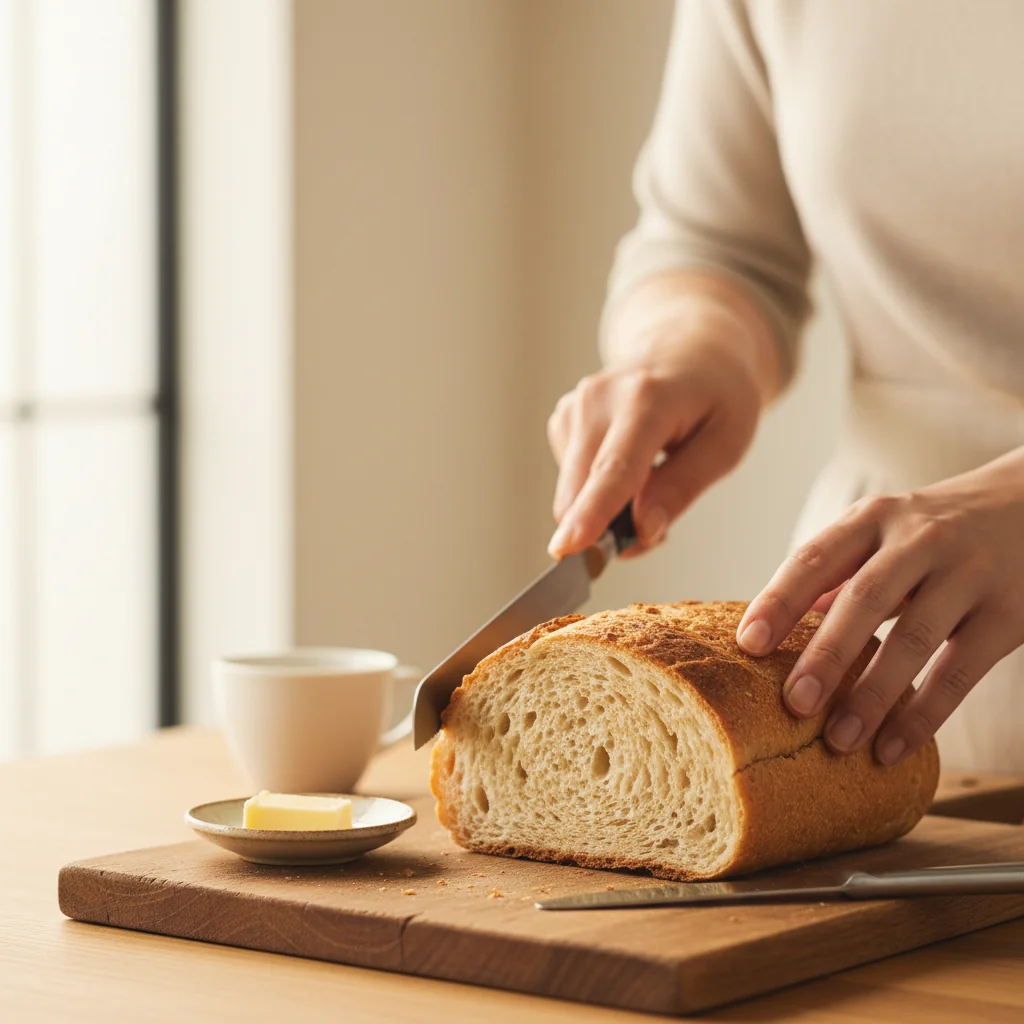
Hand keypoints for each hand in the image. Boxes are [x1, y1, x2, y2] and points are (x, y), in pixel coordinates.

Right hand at [546, 276, 772, 557]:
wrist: (689, 351)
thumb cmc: (716, 397)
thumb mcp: (725, 444)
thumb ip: (682, 489)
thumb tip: (642, 531)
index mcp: (647, 398)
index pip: (615, 467)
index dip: (592, 512)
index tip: (568, 548)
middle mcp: (599, 398)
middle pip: (583, 488)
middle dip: (610, 529)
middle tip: (657, 531)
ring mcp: (574, 406)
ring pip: (572, 494)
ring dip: (606, 513)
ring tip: (651, 487)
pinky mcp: (562, 419)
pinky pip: (570, 482)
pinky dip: (596, 493)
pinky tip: (628, 471)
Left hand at [737, 448, 1023, 763]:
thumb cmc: (937, 530)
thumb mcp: (884, 532)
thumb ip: (836, 576)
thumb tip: (772, 628)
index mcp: (872, 519)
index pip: (814, 558)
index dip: (779, 601)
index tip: (748, 644)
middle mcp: (918, 539)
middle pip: (864, 599)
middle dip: (826, 655)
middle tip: (794, 704)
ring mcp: (968, 574)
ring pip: (913, 639)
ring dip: (872, 695)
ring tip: (839, 740)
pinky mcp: (1010, 612)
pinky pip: (960, 670)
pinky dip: (923, 714)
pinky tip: (892, 748)